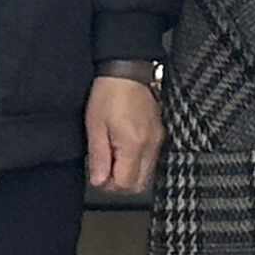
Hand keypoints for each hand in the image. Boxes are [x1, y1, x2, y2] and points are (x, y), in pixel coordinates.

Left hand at [85, 76, 164, 194]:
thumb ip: (99, 157)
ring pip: (146, 173)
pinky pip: (150, 158)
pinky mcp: (159, 132)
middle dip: (120, 183)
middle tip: (104, 167)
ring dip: (129, 172)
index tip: (98, 174)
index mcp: (134, 145)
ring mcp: (157, 139)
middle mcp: (150, 145)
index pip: (126, 185)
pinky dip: (137, 160)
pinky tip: (124, 146)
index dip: (109, 185)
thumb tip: (99, 181)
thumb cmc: (109, 93)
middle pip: (139, 185)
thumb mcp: (95, 126)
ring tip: (113, 152)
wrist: (128, 69)